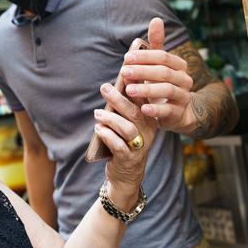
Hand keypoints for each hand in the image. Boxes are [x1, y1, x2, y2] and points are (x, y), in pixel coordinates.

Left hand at [92, 82, 157, 209]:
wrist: (127, 174)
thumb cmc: (124, 141)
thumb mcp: (127, 123)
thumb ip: (122, 107)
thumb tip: (111, 85)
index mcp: (149, 119)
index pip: (144, 100)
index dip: (136, 86)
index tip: (124, 73)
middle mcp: (148, 131)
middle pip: (135, 112)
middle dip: (119, 99)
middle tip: (104, 87)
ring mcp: (140, 146)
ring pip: (128, 129)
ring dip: (110, 119)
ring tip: (98, 113)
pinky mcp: (129, 158)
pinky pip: (119, 146)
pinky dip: (107, 136)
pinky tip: (99, 129)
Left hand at [121, 18, 196, 134]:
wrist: (176, 112)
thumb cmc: (161, 83)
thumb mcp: (157, 64)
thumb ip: (156, 43)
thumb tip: (156, 19)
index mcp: (179, 65)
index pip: (163, 57)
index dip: (145, 56)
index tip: (126, 57)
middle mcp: (184, 80)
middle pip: (164, 72)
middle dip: (143, 71)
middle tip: (124, 72)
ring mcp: (183, 97)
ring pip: (167, 90)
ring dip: (147, 89)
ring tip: (129, 90)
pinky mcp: (179, 113)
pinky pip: (168, 110)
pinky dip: (156, 109)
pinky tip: (143, 108)